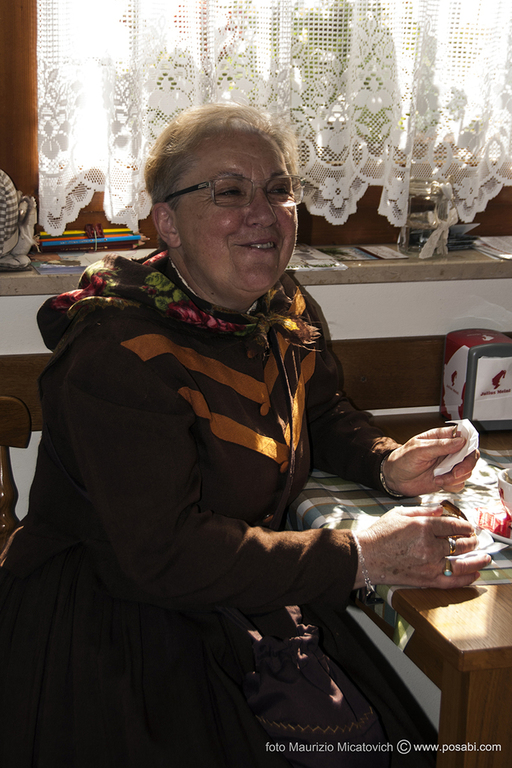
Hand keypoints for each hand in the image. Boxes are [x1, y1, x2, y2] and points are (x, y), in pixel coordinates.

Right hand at [354, 505, 489, 588]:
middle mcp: (429, 545)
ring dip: (476, 560)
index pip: (453, 525)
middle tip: (475, 540)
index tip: (469, 527)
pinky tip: (474, 575)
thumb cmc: (379, 534)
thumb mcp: (399, 513)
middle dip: (471, 541)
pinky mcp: (426, 579)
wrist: (365, 557)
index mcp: (423, 526)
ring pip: (461, 563)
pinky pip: (452, 581)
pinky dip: (466, 579)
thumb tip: (441, 509)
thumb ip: (423, 511)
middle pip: (460, 543)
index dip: (465, 526)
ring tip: (484, 558)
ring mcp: (429, 564)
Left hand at [381, 426, 478, 496]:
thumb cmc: (402, 459)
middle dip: (466, 465)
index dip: (470, 443)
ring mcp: (449, 466)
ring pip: (467, 471)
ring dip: (456, 477)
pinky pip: (459, 483)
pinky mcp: (447, 479)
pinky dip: (452, 485)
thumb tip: (461, 441)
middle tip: (455, 472)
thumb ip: (440, 445)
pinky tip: (438, 482)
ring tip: (439, 478)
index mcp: (442, 438)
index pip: (465, 436)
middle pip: (471, 455)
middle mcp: (448, 451)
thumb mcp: (419, 449)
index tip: (466, 451)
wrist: (394, 478)